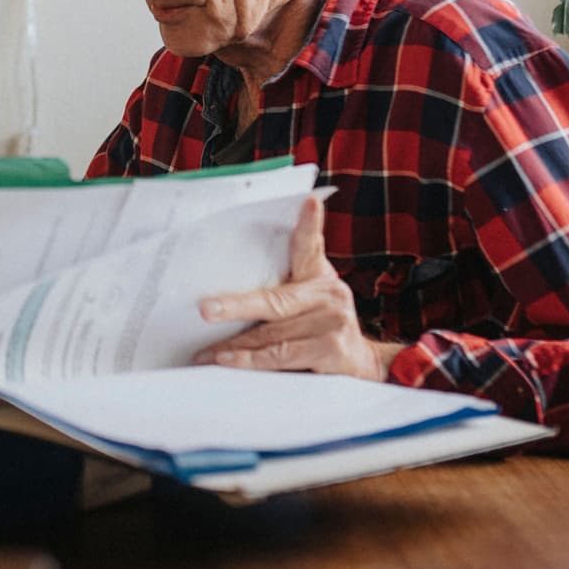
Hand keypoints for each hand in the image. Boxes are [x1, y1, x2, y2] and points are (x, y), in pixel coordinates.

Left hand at [193, 197, 405, 380]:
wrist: (363, 365)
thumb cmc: (321, 330)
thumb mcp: (308, 303)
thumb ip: (280, 293)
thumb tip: (223, 296)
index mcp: (318, 276)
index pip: (309, 246)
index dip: (310, 224)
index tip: (310, 202)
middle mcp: (330, 294)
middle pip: (274, 301)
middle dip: (235, 307)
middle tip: (205, 309)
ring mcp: (334, 322)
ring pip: (273, 335)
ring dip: (235, 346)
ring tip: (208, 352)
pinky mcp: (334, 350)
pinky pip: (283, 356)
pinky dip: (254, 361)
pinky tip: (232, 361)